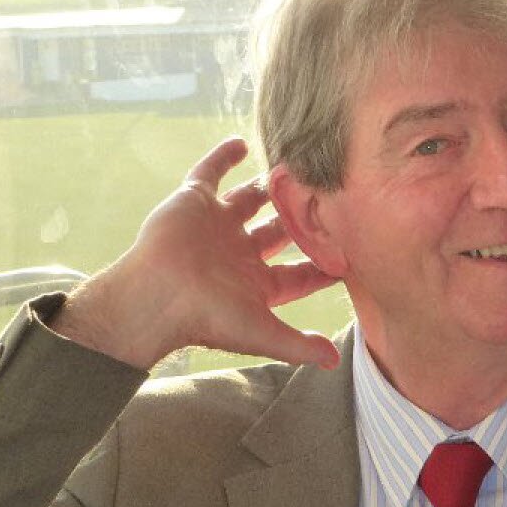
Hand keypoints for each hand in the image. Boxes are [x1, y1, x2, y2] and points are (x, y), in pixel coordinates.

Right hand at [51, 138, 340, 369]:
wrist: (155, 296)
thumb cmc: (206, 318)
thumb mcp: (260, 333)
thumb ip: (297, 345)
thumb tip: (333, 362)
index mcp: (256, 284)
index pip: (298, 272)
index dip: (322, 263)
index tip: (351, 249)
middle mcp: (238, 253)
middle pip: (279, 231)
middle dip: (301, 218)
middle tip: (328, 197)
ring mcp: (216, 226)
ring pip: (250, 200)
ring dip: (270, 187)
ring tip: (294, 169)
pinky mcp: (194, 202)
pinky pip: (209, 172)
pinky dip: (223, 157)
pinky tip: (242, 143)